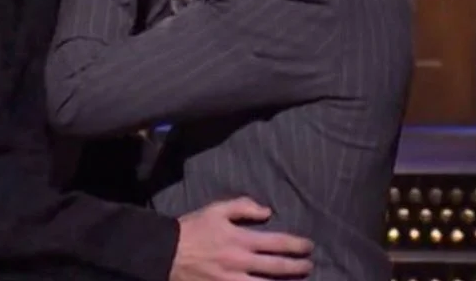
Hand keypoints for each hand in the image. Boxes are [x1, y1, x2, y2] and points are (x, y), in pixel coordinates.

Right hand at [170, 198, 312, 280]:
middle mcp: (241, 262)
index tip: (308, 246)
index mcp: (241, 239)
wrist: (166, 253)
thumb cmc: (192, 229)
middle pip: (278, 268)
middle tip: (309, 266)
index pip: (278, 243)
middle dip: (298, 267)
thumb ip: (243, 207)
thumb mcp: (216, 210)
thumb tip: (267, 211)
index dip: (297, 245)